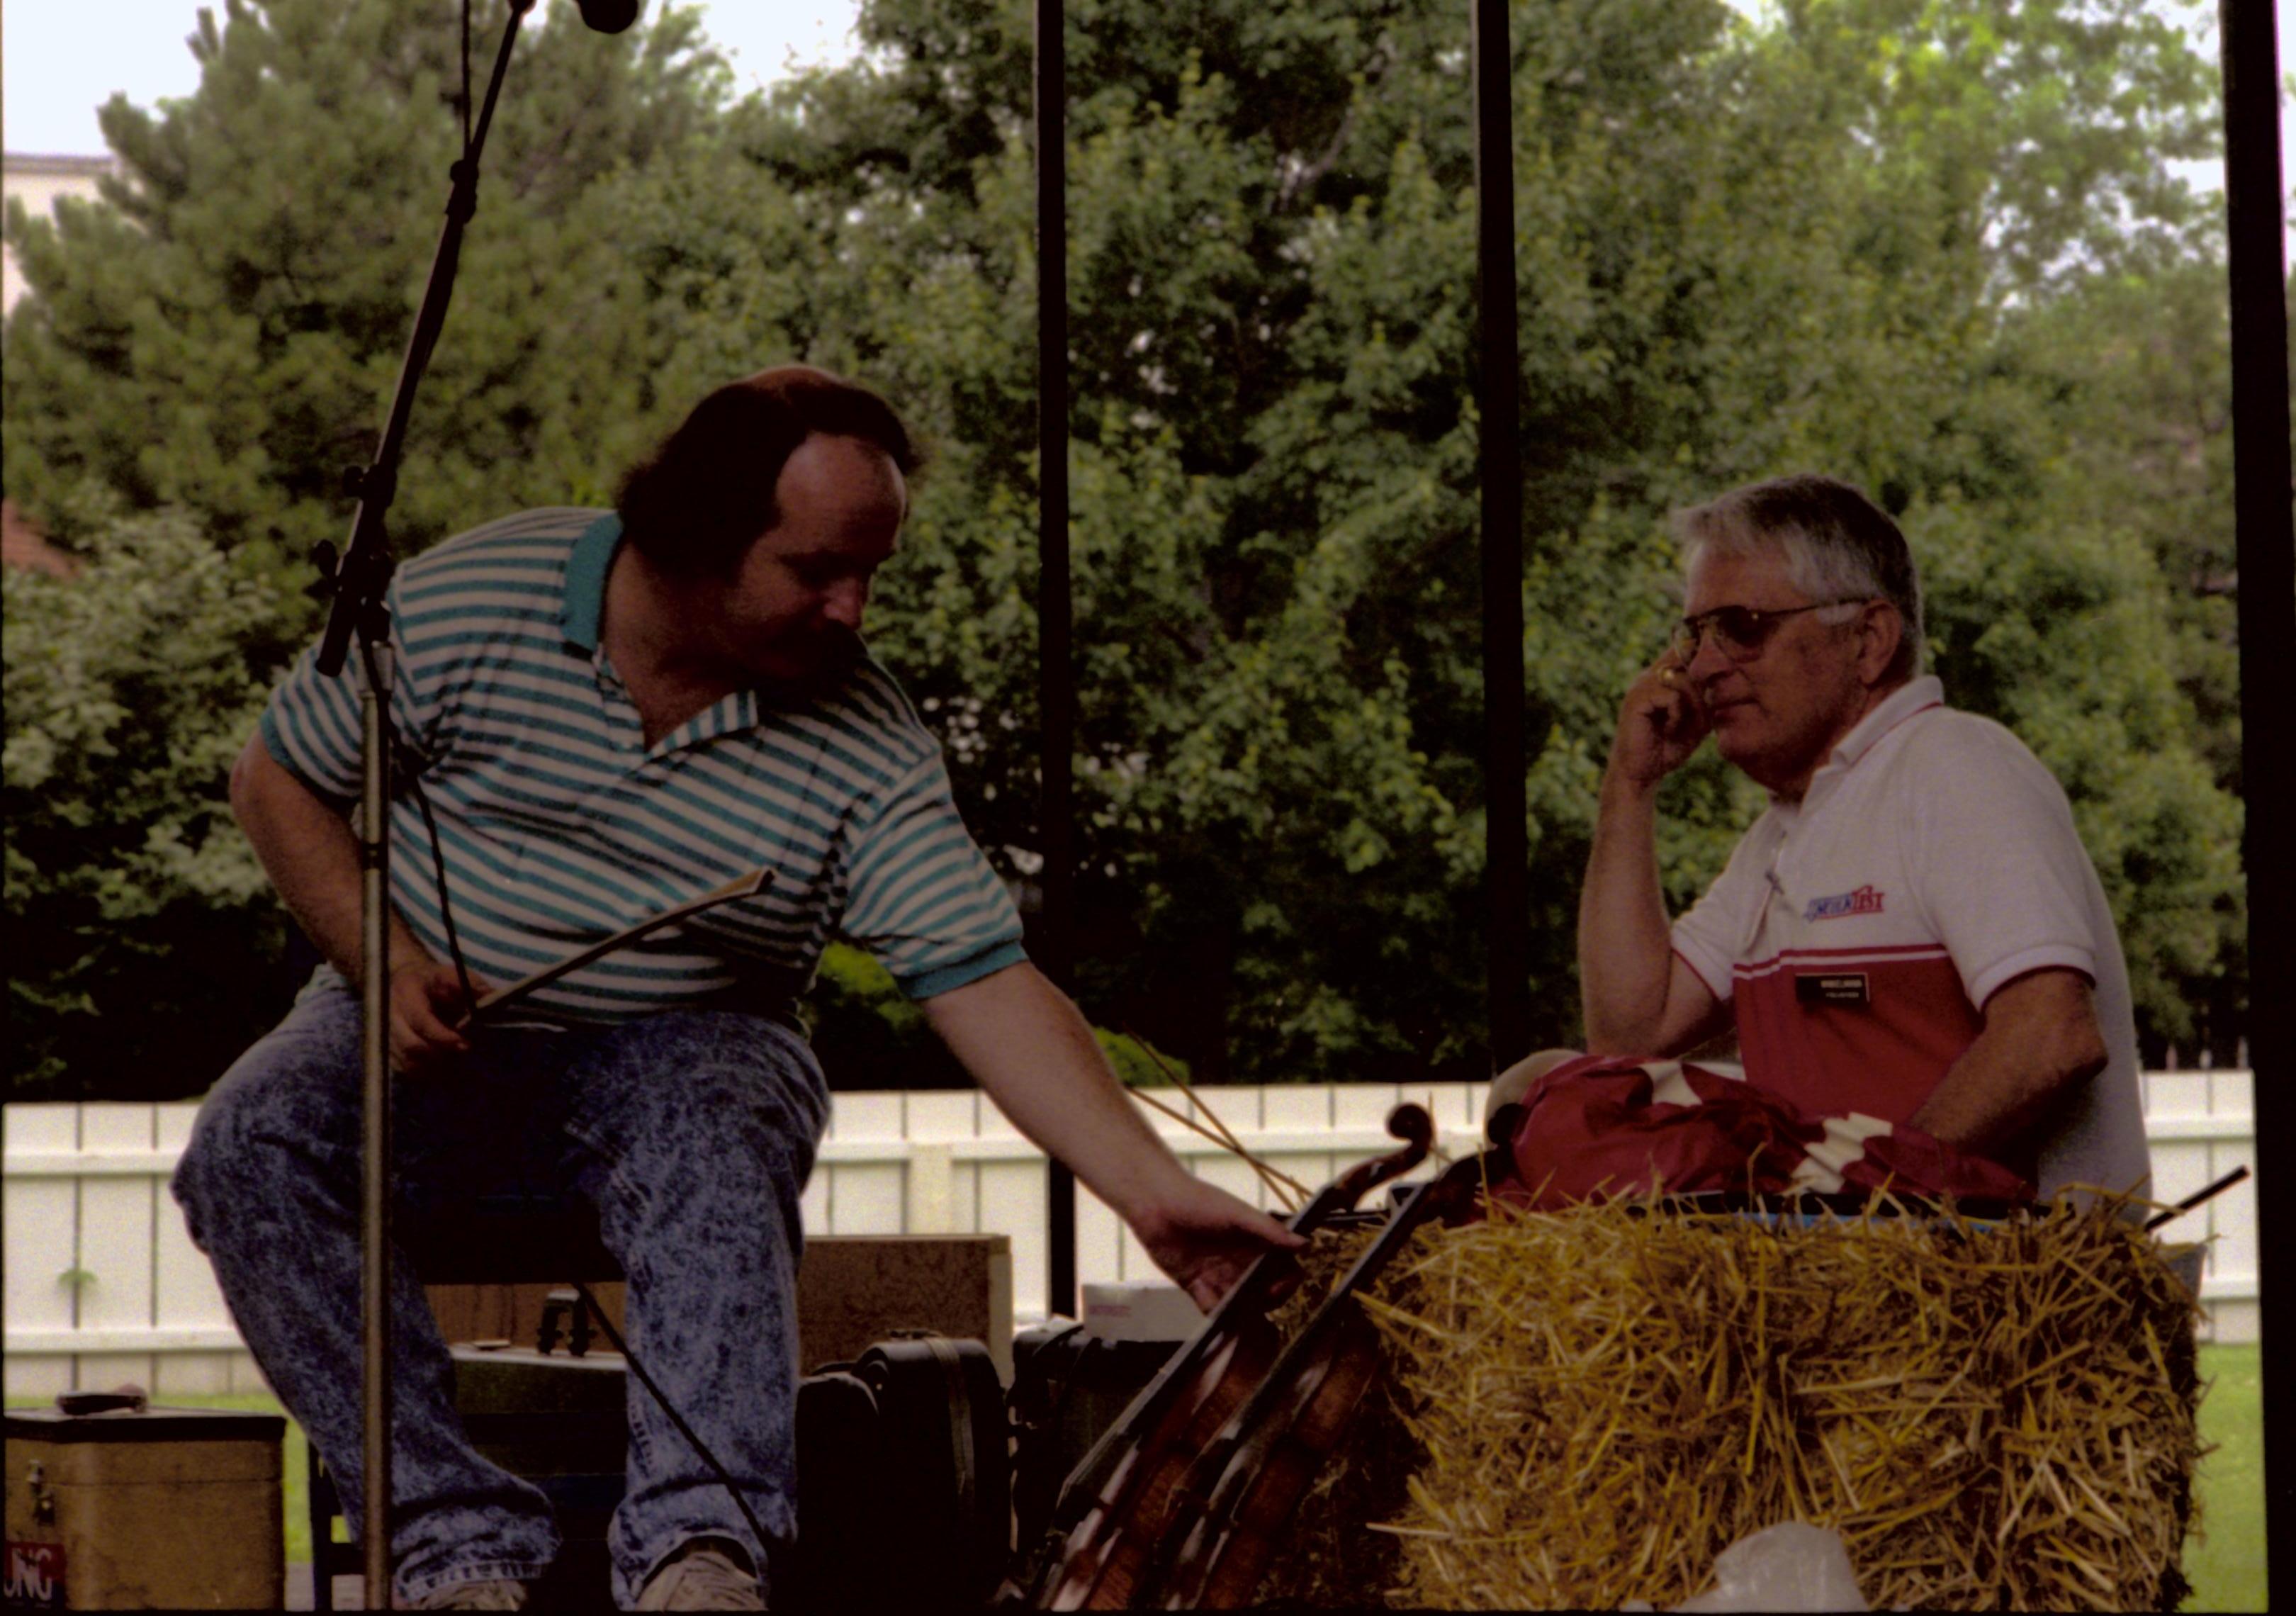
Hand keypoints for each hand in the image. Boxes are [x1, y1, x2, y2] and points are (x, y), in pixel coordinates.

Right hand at [386, 953, 486, 1074]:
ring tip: (455, 1065)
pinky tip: (441, 1071)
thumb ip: (471, 985)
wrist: (403, 982)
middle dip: (440, 1055)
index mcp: (407, 993)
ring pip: (406, 1061)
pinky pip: (402, 1069)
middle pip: (411, 1046)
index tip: (465, 1045)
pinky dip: (423, 1074)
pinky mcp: (386, 1048)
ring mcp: (385, 1033)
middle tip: (462, 1055)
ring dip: (432, 1068)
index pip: (421, 1021)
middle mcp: (390, 1015)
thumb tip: (492, 997)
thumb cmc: (432, 980)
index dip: (443, 1037)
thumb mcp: (451, 974)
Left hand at [1129, 1176, 1306, 1313]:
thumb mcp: (1237, 1215)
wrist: (1156, 1204)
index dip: (1287, 1283)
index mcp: (1258, 1244)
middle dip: (1266, 1301)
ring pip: (1242, 1306)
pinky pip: (1214, 1309)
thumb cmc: (1199, 1201)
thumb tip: (1306, 1244)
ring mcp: (1222, 1277)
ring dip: (1243, 1313)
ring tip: (1236, 1311)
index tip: (1276, 1287)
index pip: (1285, 1270)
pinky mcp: (1199, 1287)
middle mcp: (1243, 1263)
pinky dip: (1217, 1314)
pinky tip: (1215, 1309)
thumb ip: (1269, 1231)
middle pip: (1267, 1293)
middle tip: (1255, 1301)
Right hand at [1604, 653, 1709, 791]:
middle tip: (1702, 719)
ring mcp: (1641, 685)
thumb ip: (1705, 700)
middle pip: (1688, 663)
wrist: (1640, 773)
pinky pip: (1672, 697)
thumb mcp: (1695, 722)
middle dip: (1703, 691)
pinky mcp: (1637, 699)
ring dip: (1693, 706)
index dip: (1701, 656)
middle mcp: (1650, 676)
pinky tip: (1669, 731)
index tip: (1715, 671)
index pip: (1683, 651)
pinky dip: (1677, 716)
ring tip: (1681, 727)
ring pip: (1683, 679)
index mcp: (1661, 678)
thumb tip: (1723, 681)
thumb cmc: (1667, 748)